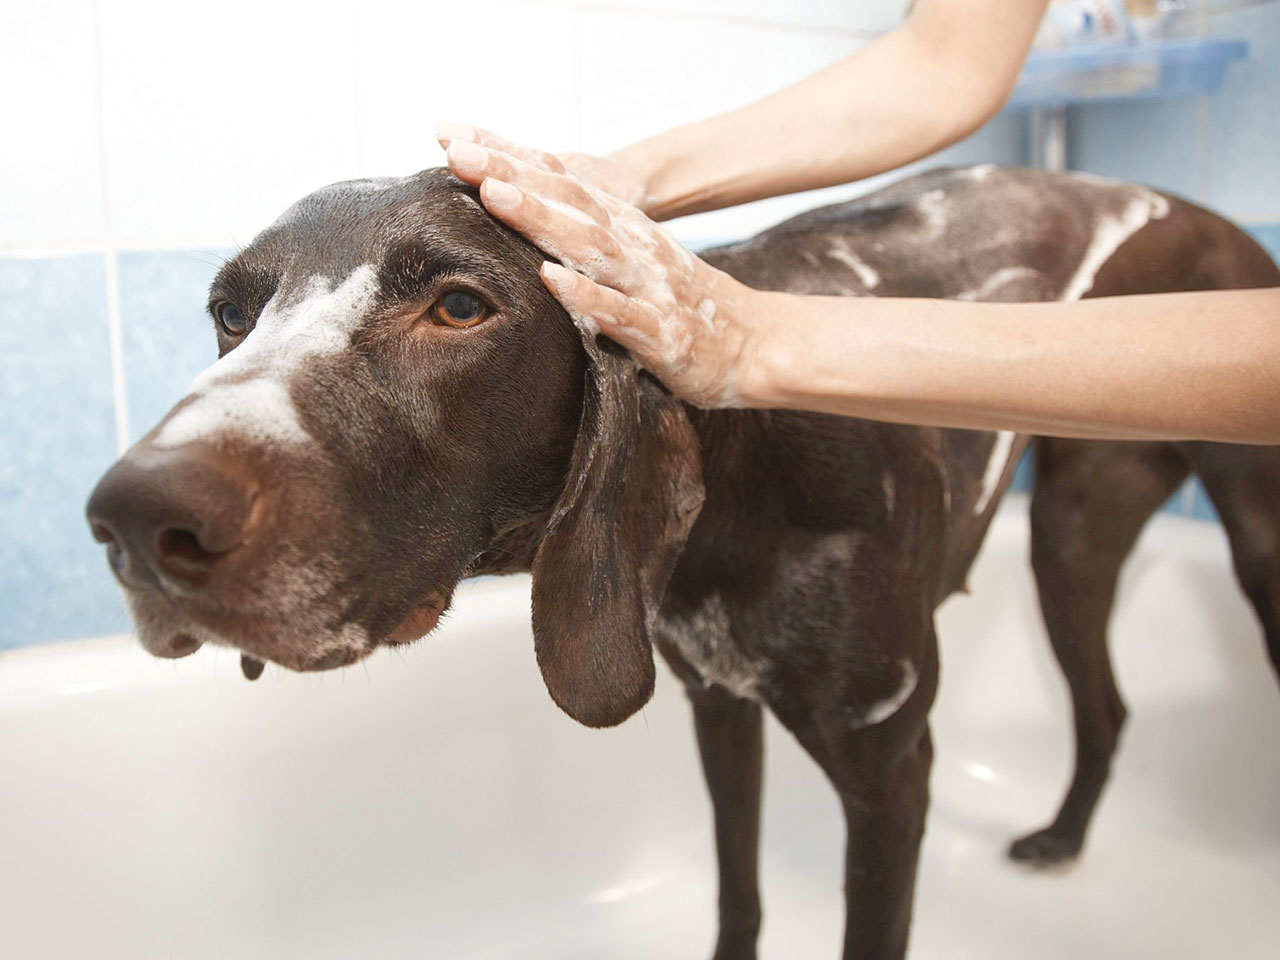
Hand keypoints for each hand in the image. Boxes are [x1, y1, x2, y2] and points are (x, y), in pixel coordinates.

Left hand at [435, 123, 765, 408]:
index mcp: (622, 228)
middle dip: (512, 175)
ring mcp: (648, 287)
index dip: (509, 157)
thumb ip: (585, 241)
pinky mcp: (661, 332)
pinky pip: (619, 313)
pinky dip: (585, 296)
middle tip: (460, 153)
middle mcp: (633, 247)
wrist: (755, 343)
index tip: (454, 138)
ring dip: (542, 220)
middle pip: (568, 202)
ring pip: (591, 247)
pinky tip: (551, 280)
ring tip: (496, 195)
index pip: (560, 182)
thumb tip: (524, 221)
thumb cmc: (681, 306)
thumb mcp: (632, 262)